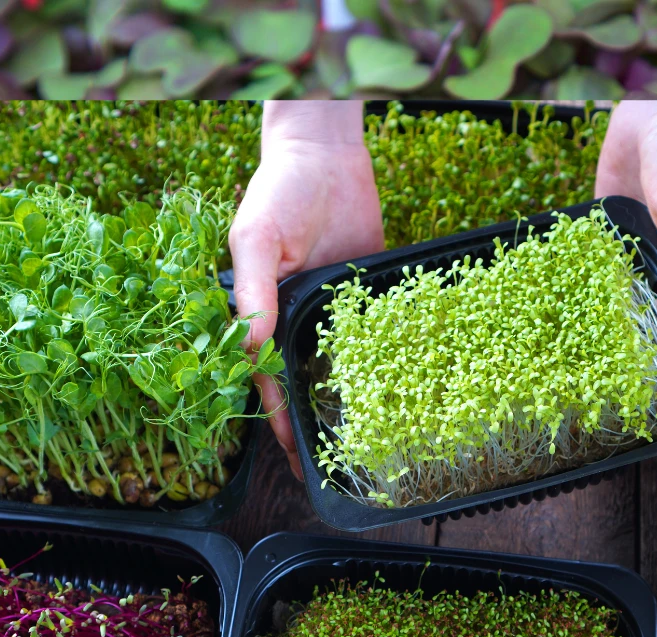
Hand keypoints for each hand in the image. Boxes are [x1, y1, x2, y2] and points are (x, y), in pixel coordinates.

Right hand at [229, 101, 384, 479]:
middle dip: (317, 422)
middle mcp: (296, 319)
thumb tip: (251, 346)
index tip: (295, 457)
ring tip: (373, 440)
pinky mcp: (367, 296)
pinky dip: (387, 360)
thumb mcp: (256, 240)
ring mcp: (333, 311)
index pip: (267, 380)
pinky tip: (405, 388)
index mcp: (263, 314)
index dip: (279, 420)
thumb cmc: (277, 192)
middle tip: (339, 463)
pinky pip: (377, 334)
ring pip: (341, 365)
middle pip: (304, 381)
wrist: (325, 153)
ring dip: (352, 399)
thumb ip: (254, 292)